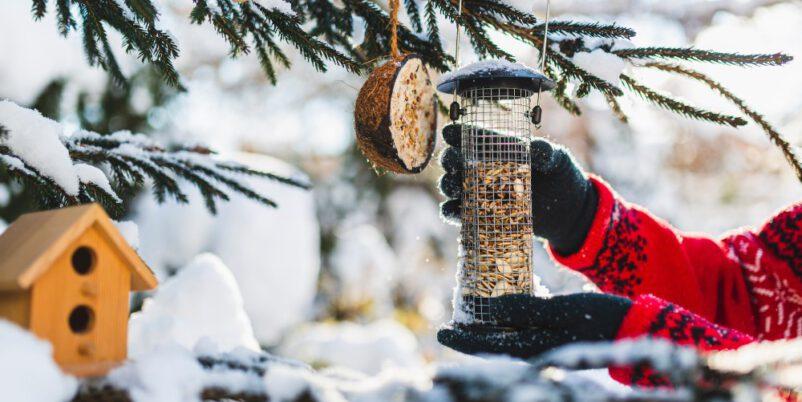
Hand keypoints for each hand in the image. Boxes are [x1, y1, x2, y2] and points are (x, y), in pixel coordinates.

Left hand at [437, 293, 630, 358]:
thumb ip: (523, 309)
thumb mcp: (560, 310)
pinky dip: (506, 325)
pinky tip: (503, 315)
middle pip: (492, 345)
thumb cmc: (599, 318)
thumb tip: (488, 307)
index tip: (440, 331)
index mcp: (533, 348)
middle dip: (469, 336)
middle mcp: (535, 351)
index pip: (487, 346)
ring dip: (486, 331)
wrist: (634, 327)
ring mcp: (546, 346)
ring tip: (469, 318)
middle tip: (448, 325)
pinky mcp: (555, 338)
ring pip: (505, 340)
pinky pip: (521, 334)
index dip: (462, 340)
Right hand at [438, 124, 598, 254]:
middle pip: (457, 161)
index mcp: (499, 149)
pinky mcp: (483, 216)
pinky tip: (452, 209)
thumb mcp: (557, 159)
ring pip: (454, 186)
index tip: (449, 133)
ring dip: (448, 185)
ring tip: (453, 186)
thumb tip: (537, 149)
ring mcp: (482, 193)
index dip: (459, 134)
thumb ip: (546, 152)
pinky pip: (460, 214)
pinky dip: (451, 212)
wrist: (568, 211)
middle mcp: (485, 169)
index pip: (474, 138)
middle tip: (452, 162)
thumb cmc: (561, 176)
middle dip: (450, 159)